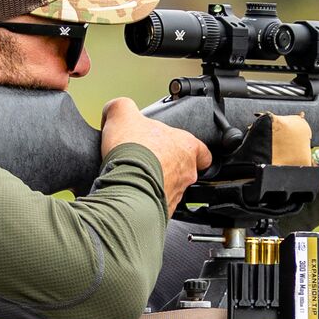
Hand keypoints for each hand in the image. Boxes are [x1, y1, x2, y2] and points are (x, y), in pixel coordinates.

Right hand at [102, 98, 209, 216]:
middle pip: (185, 170)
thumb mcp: (122, 113)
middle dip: (168, 166)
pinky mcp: (163, 212)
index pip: (202, 150)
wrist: (127, 186)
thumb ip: (122, 107)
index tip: (179, 148)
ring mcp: (176, 194)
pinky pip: (157, 205)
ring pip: (172, 189)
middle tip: (149, 161)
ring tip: (136, 177)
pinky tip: (132, 193)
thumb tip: (116, 110)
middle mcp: (187, 173)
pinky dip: (146, 200)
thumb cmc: (133, 152)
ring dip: (157, 184)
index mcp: (186, 146)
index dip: (192, 149)